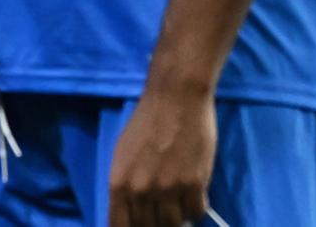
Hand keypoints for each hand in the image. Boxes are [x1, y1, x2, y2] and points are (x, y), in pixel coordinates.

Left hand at [106, 85, 216, 226]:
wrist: (175, 101)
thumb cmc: (145, 122)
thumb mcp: (123, 154)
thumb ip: (126, 183)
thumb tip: (131, 209)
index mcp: (118, 182)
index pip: (119, 224)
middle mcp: (141, 190)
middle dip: (154, 226)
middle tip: (162, 217)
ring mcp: (168, 189)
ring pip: (174, 224)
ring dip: (176, 220)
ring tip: (177, 209)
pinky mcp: (195, 184)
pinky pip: (196, 212)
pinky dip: (194, 210)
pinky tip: (192, 198)